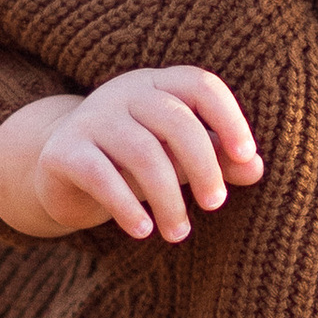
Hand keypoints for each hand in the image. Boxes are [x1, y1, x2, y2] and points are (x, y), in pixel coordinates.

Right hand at [0, 68, 262, 241]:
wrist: (61, 171)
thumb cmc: (135, 161)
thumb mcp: (179, 157)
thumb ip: (218, 158)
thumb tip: (256, 169)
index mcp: (158, 84)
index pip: (201, 86)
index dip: (229, 118)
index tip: (247, 157)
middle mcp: (124, 93)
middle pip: (175, 121)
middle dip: (204, 166)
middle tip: (215, 205)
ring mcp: (90, 118)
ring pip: (142, 153)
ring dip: (168, 199)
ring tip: (179, 233)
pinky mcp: (62, 151)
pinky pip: (101, 176)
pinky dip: (126, 206)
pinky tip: (143, 230)